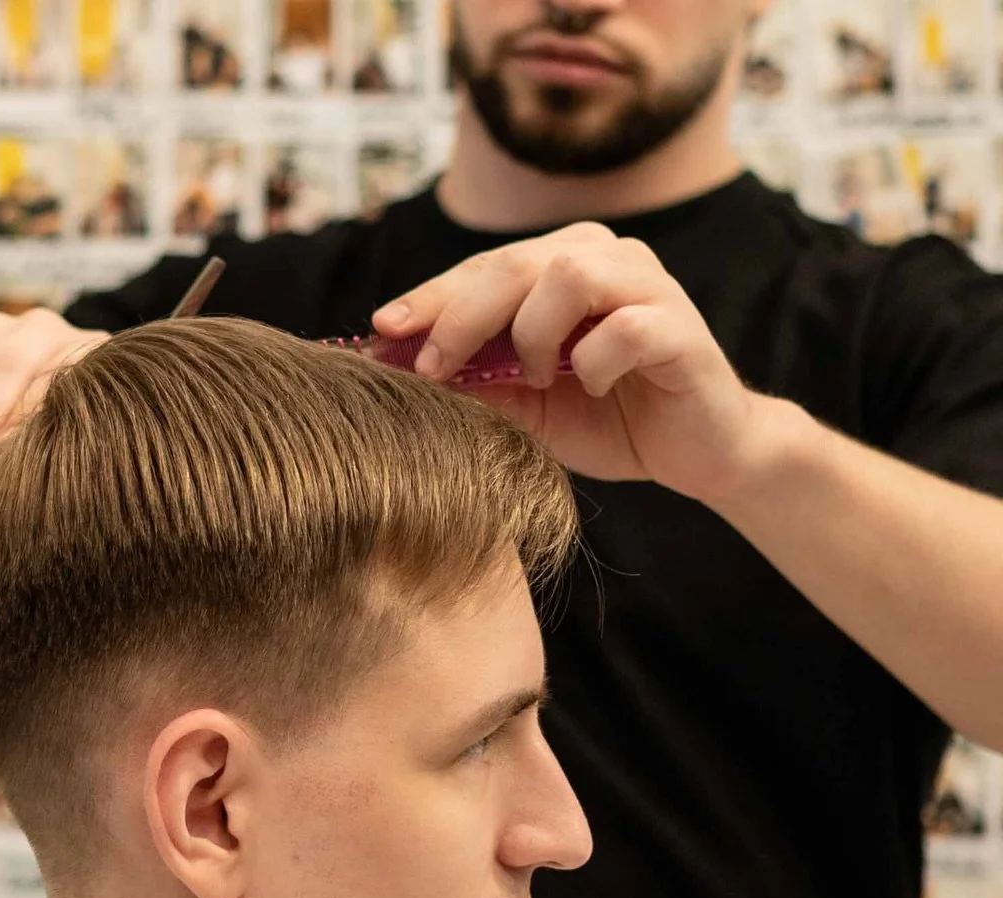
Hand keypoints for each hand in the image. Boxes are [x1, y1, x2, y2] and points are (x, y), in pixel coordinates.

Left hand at [371, 223, 774, 504]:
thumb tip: (401, 375)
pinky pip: (625, 327)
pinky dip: (594, 361)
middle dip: (462, 315)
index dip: (431, 297)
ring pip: (569, 274)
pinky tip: (591, 386)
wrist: (698, 453)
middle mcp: (606, 260)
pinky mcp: (681, 329)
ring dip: (533, 332)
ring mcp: (648, 287)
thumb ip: (478, 383)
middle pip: (516, 262)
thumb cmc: (610, 420)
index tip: (382, 330)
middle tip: (433, 368)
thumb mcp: (526, 408)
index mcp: (563, 267)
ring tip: (534, 377)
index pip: (483, 268)